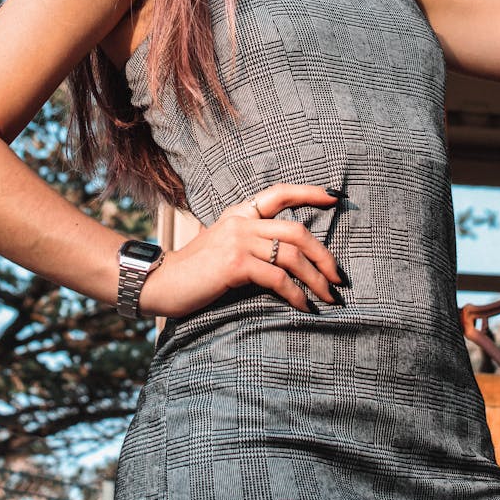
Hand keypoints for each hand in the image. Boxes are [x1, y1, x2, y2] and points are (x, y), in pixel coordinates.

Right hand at [138, 184, 341, 317]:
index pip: (279, 193)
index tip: (335, 198)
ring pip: (291, 255)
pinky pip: (277, 277)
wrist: (160, 282)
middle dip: (323, 255)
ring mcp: (237, 240)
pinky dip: (296, 294)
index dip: (309, 193)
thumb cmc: (194, 272)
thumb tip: (288, 258)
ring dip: (316, 278)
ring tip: (328, 297)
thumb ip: (250, 243)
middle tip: (339, 278)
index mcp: (239, 214)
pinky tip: (304, 306)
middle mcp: (241, 221)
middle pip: (295, 231)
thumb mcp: (223, 247)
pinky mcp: (234, 264)